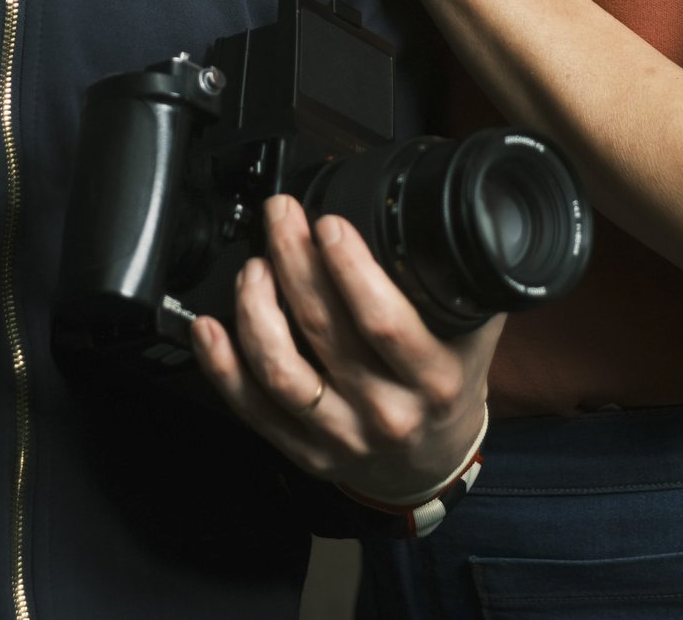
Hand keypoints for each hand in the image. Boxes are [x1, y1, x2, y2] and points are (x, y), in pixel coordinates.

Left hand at [191, 193, 499, 504]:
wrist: (432, 465)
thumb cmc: (447, 388)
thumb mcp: (473, 337)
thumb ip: (460, 285)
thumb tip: (446, 220)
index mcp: (433, 379)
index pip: (384, 319)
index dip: (349, 267)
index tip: (328, 224)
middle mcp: (385, 411)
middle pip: (322, 329)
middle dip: (292, 259)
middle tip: (280, 217)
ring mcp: (339, 435)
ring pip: (279, 370)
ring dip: (255, 308)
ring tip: (254, 267)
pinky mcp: (302, 451)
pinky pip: (250, 408)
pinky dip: (222, 364)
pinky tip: (209, 326)